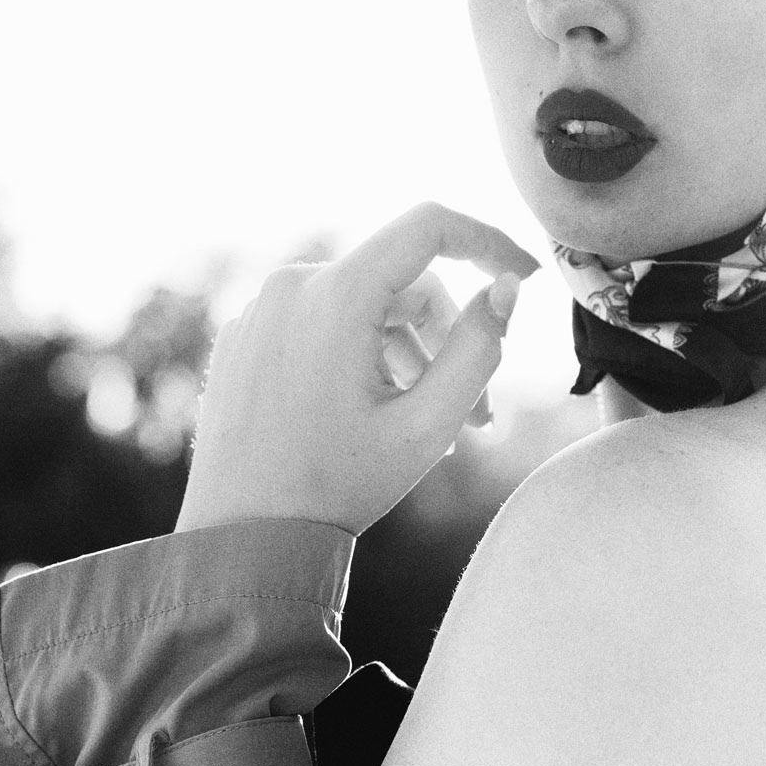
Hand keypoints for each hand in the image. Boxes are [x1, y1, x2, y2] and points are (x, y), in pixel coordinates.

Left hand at [176, 203, 539, 535]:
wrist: (239, 539)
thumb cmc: (335, 486)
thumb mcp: (428, 424)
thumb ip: (479, 348)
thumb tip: (506, 289)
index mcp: (334, 296)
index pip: (429, 227)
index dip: (489, 242)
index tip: (526, 277)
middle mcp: (291, 286)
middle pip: (401, 283)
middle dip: (448, 340)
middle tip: (478, 417)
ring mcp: (260, 310)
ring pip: (363, 307)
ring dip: (407, 356)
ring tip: (426, 431)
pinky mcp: (244, 338)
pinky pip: (321, 326)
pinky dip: (361, 358)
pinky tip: (372, 420)